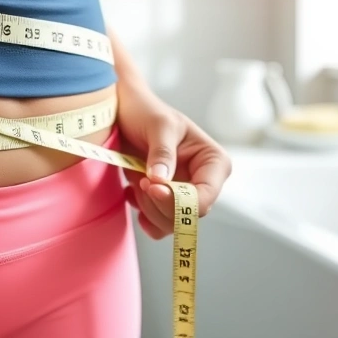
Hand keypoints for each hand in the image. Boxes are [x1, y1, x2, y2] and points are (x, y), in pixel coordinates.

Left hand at [117, 77, 231, 239]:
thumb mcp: (159, 125)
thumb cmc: (147, 111)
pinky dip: (143, 215)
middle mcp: (203, 181)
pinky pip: (158, 225)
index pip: (205, 197)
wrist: (124, 112)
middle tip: (141, 181)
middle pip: (187, 215)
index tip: (151, 186)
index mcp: (213, 162)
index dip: (178, 200)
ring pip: (171, 223)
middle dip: (159, 202)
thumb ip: (163, 153)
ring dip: (148, 207)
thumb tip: (162, 181)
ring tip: (137, 181)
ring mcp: (184, 194)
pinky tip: (132, 192)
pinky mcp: (165, 202)